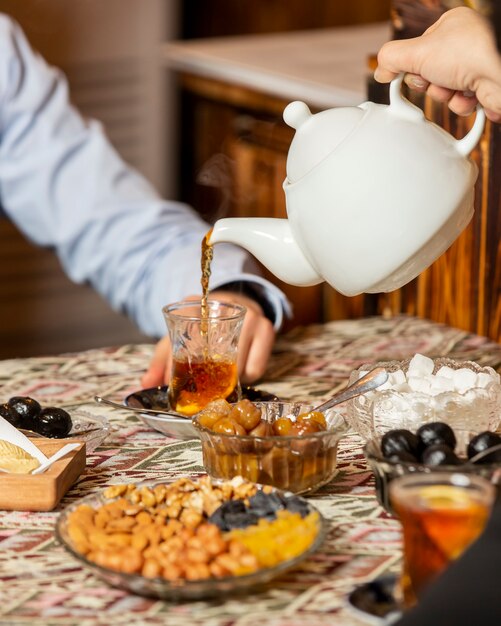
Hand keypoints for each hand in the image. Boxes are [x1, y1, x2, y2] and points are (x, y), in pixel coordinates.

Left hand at [141, 291, 275, 387]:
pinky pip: (256, 369)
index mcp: (197, 305)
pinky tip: (238, 369)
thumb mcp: (177, 337)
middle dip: (209, 379)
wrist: (234, 303)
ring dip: (229, 380)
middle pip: (217, 357)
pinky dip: (246, 376)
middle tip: (202, 387)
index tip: (176, 384)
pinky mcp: (267, 330)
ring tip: (221, 376)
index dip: (179, 366)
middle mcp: (227, 307)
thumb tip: (146, 384)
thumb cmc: (202, 326)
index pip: (186, 338)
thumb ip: (161, 361)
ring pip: (239, 367)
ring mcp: (251, 317)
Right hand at [375, 7, 500, 121]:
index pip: (420, 52)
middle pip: (430, 74)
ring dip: (448, 96)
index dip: (415, 67)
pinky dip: (464, 104)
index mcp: (452, 26)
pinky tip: (473, 96)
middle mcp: (467, 44)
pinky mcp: (486, 88)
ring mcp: (478, 66)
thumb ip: (391, 58)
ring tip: (460, 88)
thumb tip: (380, 72)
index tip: (417, 72)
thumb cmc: (469, 55)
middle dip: (433, 84)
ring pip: (446, 92)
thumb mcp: (417, 52)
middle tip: (441, 79)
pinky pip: (464, 103)